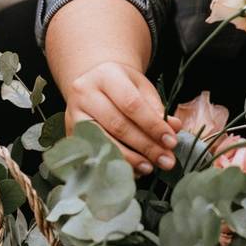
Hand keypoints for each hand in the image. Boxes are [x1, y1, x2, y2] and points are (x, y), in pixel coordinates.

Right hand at [64, 61, 181, 175]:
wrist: (94, 85)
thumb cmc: (122, 88)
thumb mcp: (141, 89)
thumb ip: (157, 108)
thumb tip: (174, 128)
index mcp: (106, 76)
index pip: (132, 104)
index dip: (153, 126)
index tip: (171, 141)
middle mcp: (85, 93)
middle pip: (118, 125)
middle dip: (146, 146)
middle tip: (166, 160)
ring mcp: (74, 114)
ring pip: (104, 141)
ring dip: (131, 159)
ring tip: (151, 167)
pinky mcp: (71, 133)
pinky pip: (96, 152)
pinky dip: (116, 162)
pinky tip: (133, 169)